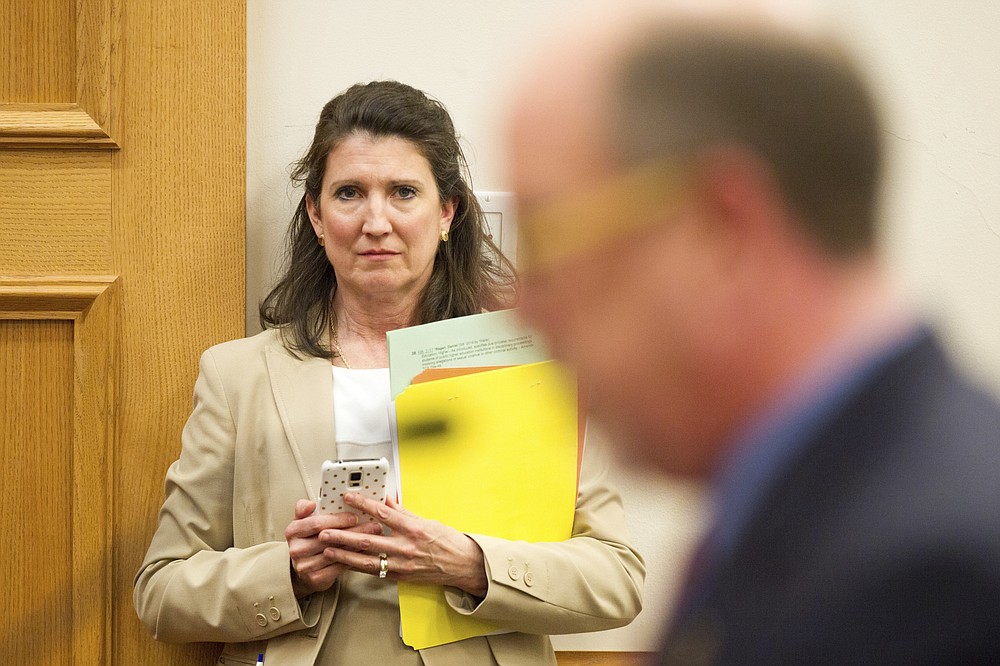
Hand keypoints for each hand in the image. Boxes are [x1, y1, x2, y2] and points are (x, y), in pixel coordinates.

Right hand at [284, 499, 383, 596]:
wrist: (305, 566)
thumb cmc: (308, 538)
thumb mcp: (303, 520)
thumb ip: (305, 509)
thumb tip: (310, 504)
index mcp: (292, 531)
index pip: (316, 523)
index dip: (337, 519)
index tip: (355, 516)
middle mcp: (296, 549)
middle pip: (329, 538)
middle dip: (353, 531)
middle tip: (373, 525)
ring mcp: (305, 565)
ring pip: (337, 552)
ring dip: (358, 544)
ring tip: (374, 537)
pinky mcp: (315, 578)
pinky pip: (339, 567)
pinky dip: (354, 558)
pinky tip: (365, 551)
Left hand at [318, 493, 487, 596]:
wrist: (463, 566)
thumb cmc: (448, 542)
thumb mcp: (426, 520)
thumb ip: (402, 512)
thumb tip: (386, 499)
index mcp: (413, 528)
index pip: (383, 514)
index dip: (363, 505)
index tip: (347, 497)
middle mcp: (406, 547)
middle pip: (367, 540)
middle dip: (343, 536)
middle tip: (324, 531)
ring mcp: (402, 565)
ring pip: (366, 561)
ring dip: (344, 555)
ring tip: (327, 550)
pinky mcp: (400, 577)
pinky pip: (374, 572)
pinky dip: (358, 567)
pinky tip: (344, 563)